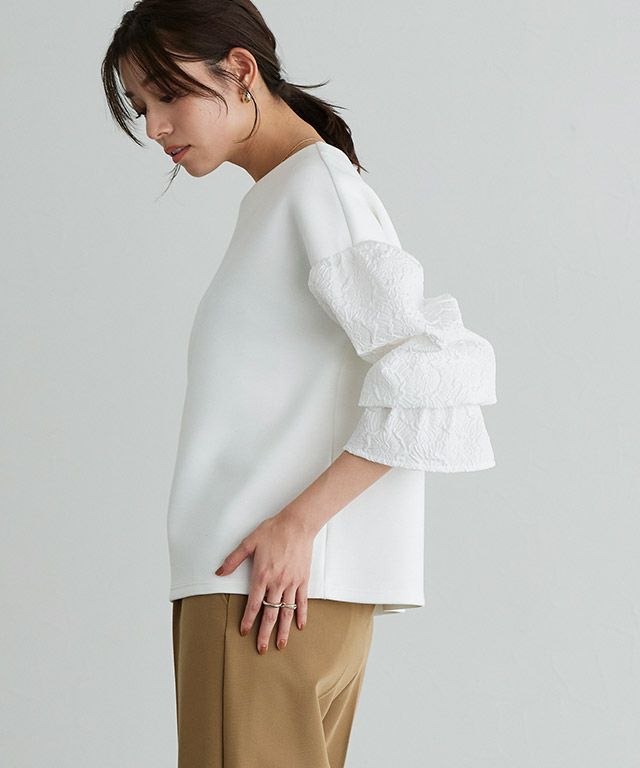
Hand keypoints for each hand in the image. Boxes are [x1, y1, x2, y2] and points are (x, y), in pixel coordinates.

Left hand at [214, 508, 314, 653]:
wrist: (297, 524)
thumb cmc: (273, 531)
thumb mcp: (249, 542)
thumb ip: (233, 559)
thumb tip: (219, 572)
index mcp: (262, 575)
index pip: (254, 603)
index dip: (248, 619)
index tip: (243, 632)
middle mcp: (277, 582)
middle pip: (270, 613)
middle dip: (265, 633)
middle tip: (262, 649)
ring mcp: (292, 582)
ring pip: (286, 611)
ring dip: (283, 630)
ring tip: (280, 645)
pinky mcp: (303, 580)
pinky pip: (302, 601)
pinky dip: (301, 615)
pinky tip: (300, 626)